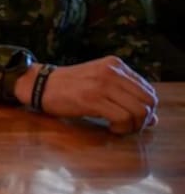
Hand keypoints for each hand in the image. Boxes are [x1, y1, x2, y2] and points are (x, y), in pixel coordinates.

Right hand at [35, 57, 157, 134]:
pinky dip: (121, 128)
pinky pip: (123, 118)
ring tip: (119, 128)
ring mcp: (103, 84)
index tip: (134, 118)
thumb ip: (125, 95)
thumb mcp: (100, 82)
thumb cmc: (70, 86)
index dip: (146, 109)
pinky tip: (110, 128)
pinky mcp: (93, 99)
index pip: (148, 90)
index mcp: (115, 65)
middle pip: (148, 101)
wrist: (40, 84)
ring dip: (133, 126)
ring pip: (139, 111)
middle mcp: (112, 71)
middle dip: (144, 119)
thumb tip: (153, 118)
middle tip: (129, 126)